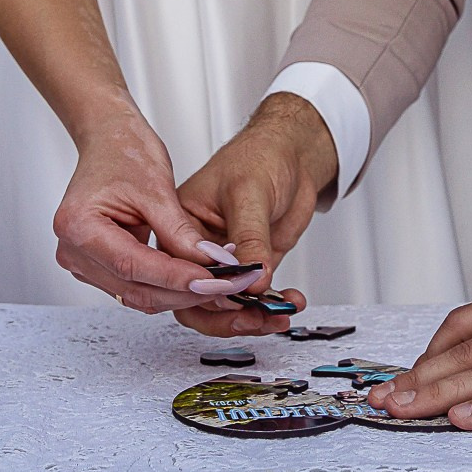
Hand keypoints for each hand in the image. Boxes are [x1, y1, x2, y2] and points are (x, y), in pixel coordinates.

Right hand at [53, 110, 268, 316]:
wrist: (109, 140)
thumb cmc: (124, 152)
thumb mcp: (157, 188)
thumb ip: (180, 231)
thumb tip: (210, 263)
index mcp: (79, 226)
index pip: (133, 266)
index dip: (176, 277)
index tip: (214, 279)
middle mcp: (74, 252)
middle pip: (135, 289)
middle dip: (184, 290)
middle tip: (225, 285)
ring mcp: (84, 263)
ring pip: (137, 295)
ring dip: (179, 293)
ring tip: (218, 283)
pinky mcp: (99, 268)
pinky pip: (135, 287)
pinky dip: (167, 286)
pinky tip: (196, 279)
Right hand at [173, 92, 334, 336]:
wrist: (293, 154)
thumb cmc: (259, 156)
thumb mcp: (249, 192)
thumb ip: (250, 237)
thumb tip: (253, 280)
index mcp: (180, 226)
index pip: (179, 270)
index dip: (202, 290)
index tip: (233, 296)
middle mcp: (197, 249)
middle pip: (196, 299)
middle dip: (226, 314)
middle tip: (255, 315)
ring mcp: (223, 261)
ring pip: (224, 306)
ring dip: (252, 316)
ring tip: (278, 314)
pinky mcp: (248, 268)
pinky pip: (252, 299)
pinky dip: (270, 306)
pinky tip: (289, 303)